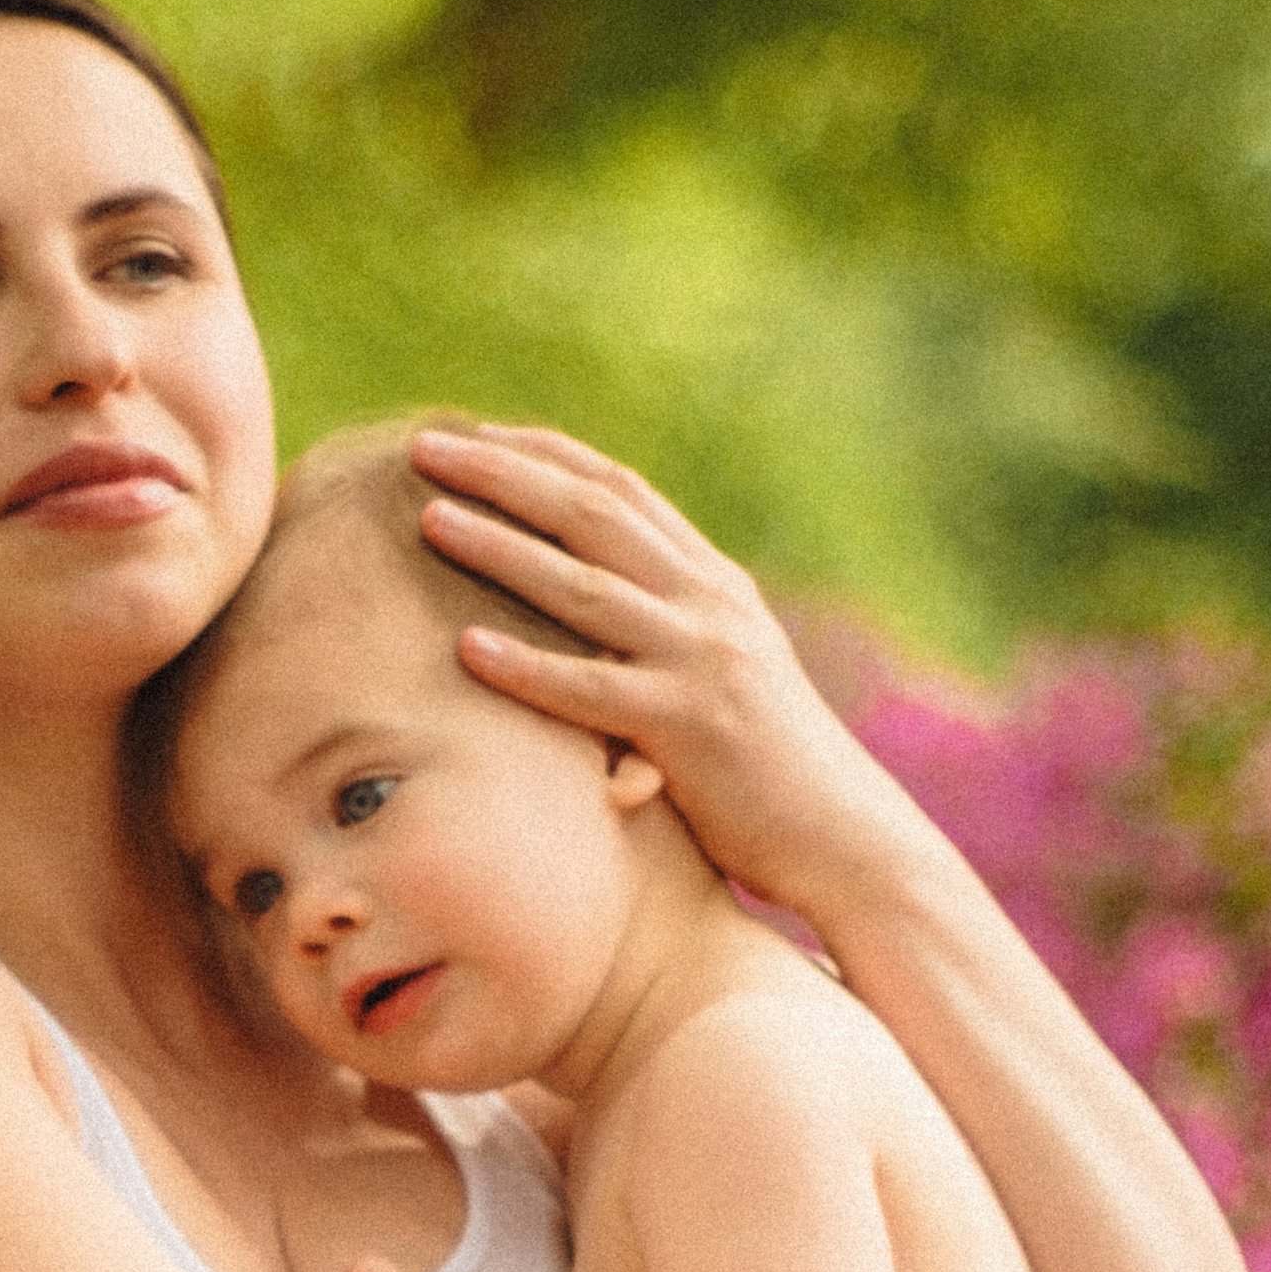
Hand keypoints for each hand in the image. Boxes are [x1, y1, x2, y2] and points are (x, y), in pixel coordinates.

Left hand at [410, 422, 931, 918]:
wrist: (844, 836)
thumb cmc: (770, 771)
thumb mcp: (725, 675)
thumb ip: (670, 633)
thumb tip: (600, 615)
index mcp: (715, 584)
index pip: (621, 491)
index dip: (545, 456)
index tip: (479, 434)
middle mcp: (709, 604)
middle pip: (592, 513)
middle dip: (504, 473)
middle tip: (426, 446)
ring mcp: (700, 660)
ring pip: (582, 587)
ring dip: (499, 547)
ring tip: (430, 518)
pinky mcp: (687, 727)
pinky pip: (590, 690)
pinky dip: (527, 667)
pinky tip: (466, 649)